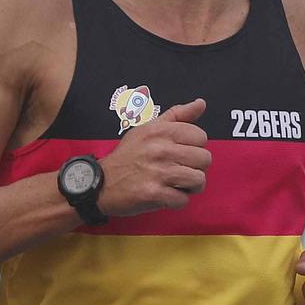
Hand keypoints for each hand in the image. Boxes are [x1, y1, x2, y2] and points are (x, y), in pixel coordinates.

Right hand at [98, 98, 211, 215]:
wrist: (99, 182)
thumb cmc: (128, 156)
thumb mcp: (148, 129)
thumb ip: (177, 115)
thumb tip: (201, 103)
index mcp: (160, 131)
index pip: (201, 136)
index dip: (194, 148)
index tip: (181, 153)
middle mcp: (160, 149)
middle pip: (204, 159)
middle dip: (195, 168)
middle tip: (179, 170)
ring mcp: (158, 172)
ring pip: (198, 180)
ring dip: (189, 186)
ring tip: (175, 184)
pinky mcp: (154, 193)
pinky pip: (183, 200)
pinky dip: (176, 201)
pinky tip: (165, 195)